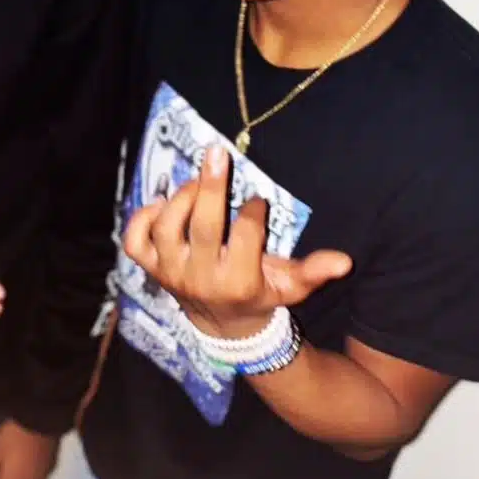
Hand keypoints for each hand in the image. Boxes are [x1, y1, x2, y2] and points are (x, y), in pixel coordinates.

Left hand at [123, 146, 351, 338]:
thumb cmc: (260, 295)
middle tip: (217, 154)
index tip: (257, 199)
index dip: (252, 211)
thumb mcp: (290, 287)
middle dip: (210, 187)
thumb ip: (313, 272)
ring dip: (179, 198)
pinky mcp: (150, 268)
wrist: (223, 325)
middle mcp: (199, 278)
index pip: (244, 236)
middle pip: (202, 227)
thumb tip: (344, 261)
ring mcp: (170, 273)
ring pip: (166, 229)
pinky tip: (160, 203)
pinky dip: (142, 218)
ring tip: (195, 181)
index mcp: (238, 281)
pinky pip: (134, 241)